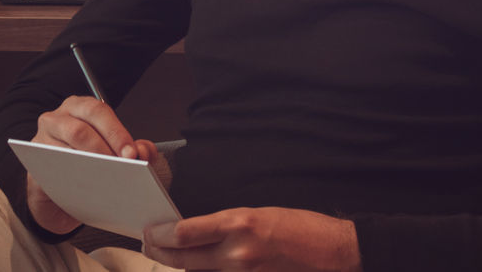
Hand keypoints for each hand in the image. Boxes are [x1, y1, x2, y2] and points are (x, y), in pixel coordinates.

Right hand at [26, 95, 159, 233]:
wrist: (58, 195)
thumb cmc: (86, 166)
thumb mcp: (113, 153)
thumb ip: (131, 149)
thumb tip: (144, 152)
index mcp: (79, 108)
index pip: (98, 111)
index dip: (117, 132)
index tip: (132, 154)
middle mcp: (56, 119)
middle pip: (80, 129)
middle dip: (104, 148)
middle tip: (124, 167)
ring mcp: (41, 141)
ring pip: (64, 150)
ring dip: (89, 166)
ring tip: (109, 180)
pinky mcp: (33, 165)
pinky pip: (51, 171)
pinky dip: (72, 181)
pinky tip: (88, 191)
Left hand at [142, 207, 361, 271]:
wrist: (333, 252)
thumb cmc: (298, 227)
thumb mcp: (256, 214)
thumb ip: (224, 226)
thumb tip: (193, 233)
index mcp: (239, 224)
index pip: (184, 233)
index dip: (160, 235)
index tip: (150, 232)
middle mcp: (238, 253)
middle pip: (184, 259)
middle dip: (160, 253)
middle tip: (149, 246)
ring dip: (182, 265)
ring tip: (171, 256)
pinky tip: (199, 267)